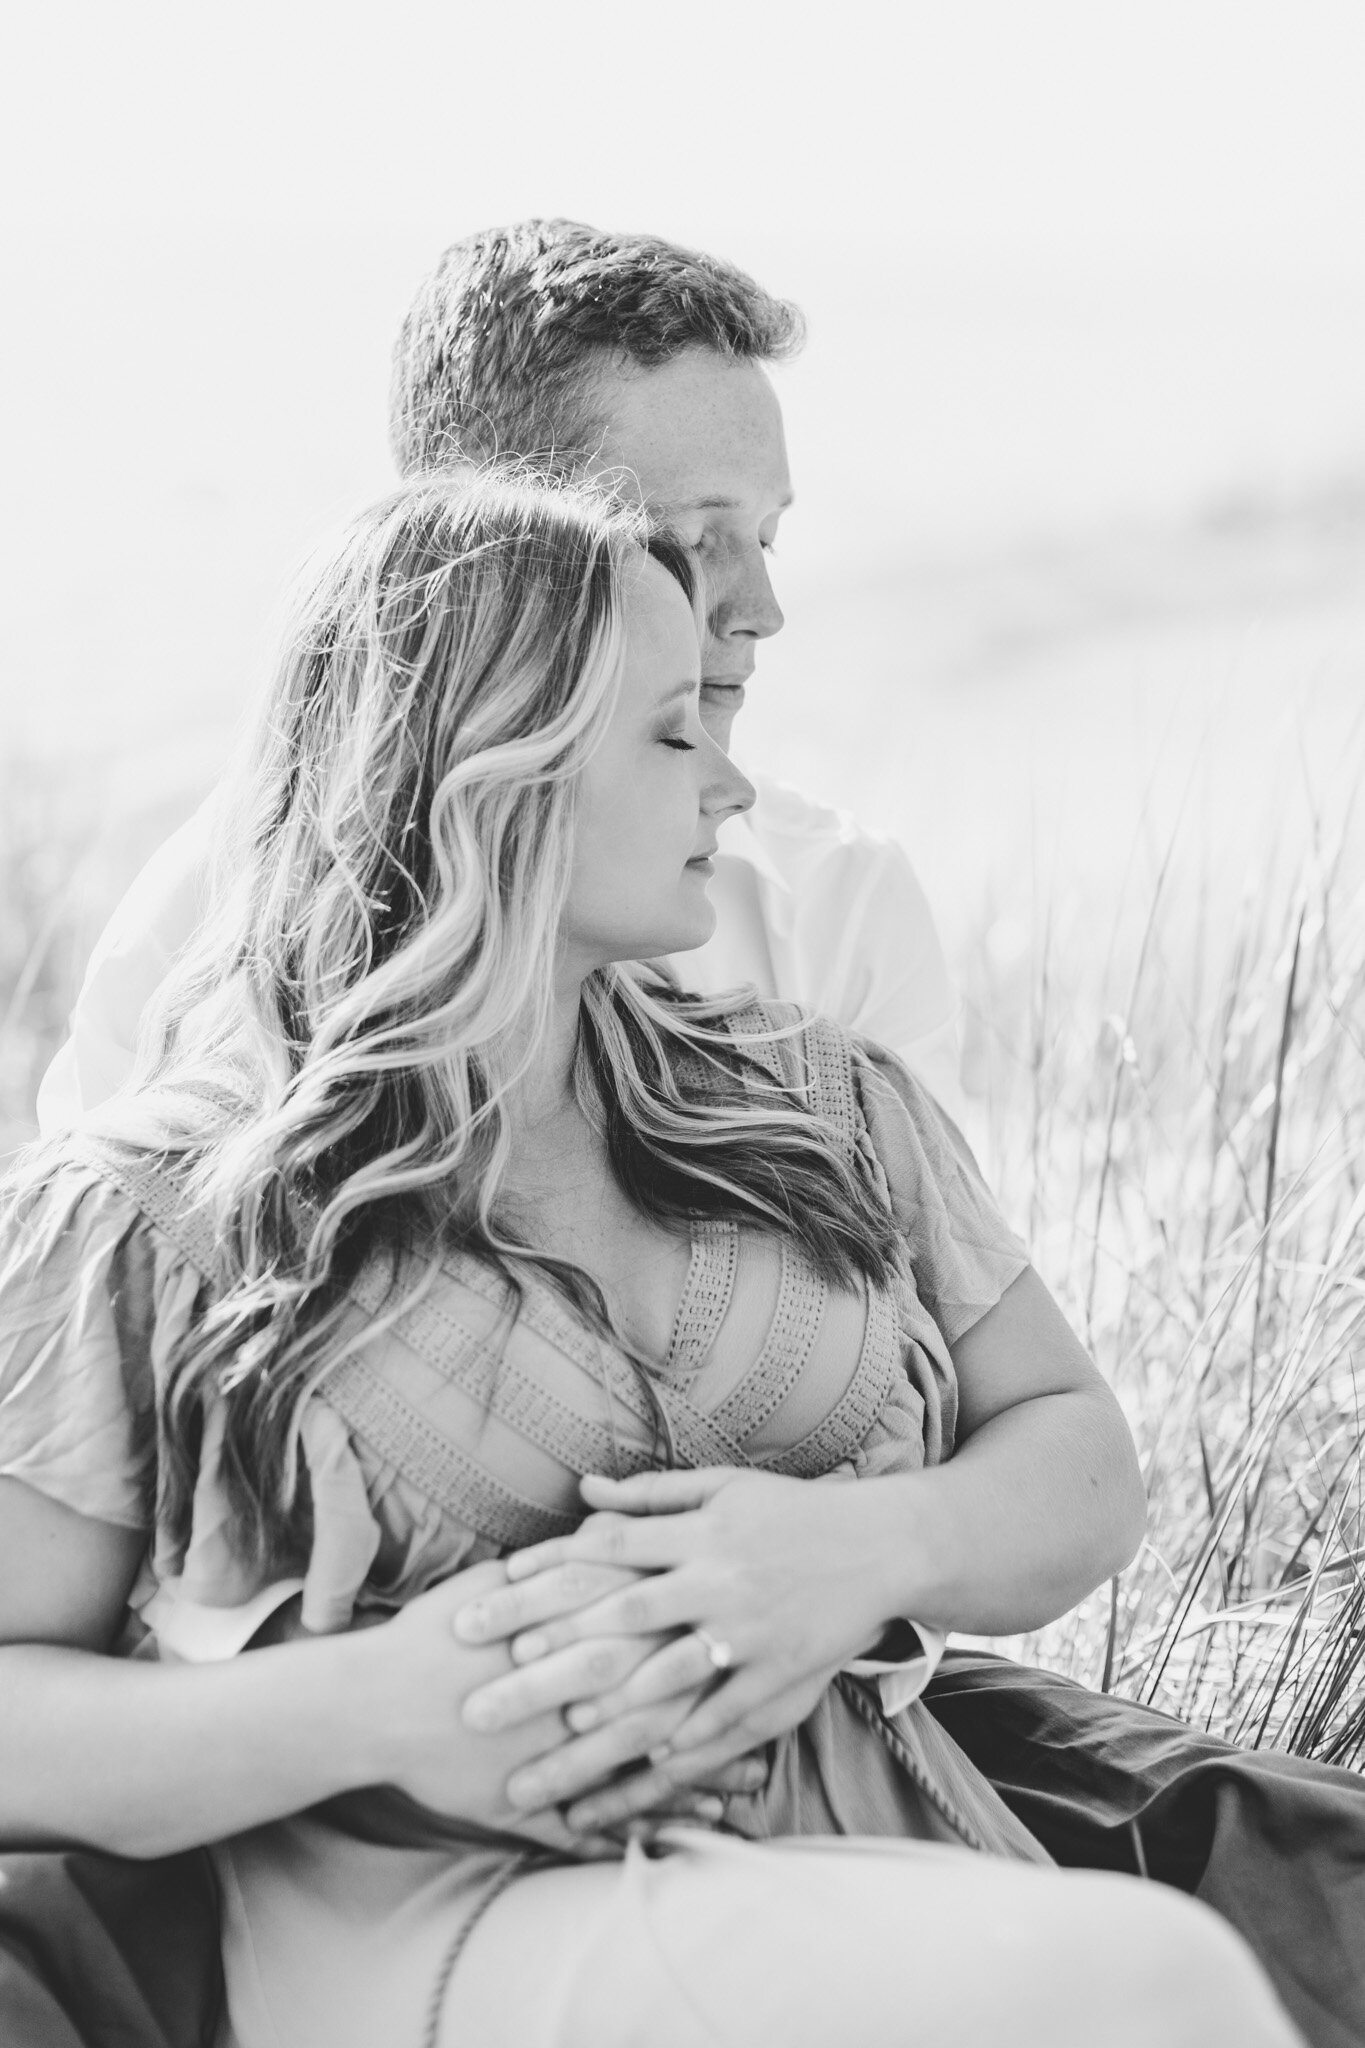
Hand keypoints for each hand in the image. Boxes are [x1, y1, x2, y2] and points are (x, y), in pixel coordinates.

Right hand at [355, 1558, 754, 1846]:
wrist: (373, 1700)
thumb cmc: (438, 1634)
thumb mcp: (506, 1584)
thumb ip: (569, 1561)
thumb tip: (613, 1526)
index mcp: (571, 1631)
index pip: (660, 1628)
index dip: (713, 1629)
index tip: (760, 1630)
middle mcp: (572, 1690)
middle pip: (668, 1693)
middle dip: (727, 1699)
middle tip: (786, 1704)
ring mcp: (557, 1751)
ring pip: (647, 1760)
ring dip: (706, 1767)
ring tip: (759, 1775)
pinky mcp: (537, 1796)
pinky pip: (608, 1812)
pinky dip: (654, 1815)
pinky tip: (694, 1822)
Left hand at [456, 1467, 896, 1801]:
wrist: (882, 1546)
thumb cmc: (791, 1512)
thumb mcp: (722, 1489)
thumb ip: (648, 1496)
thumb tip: (577, 1494)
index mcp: (700, 1534)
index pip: (606, 1554)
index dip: (544, 1577)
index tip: (485, 1603)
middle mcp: (718, 1585)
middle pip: (614, 1627)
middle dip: (542, 1665)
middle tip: (475, 1702)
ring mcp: (749, 1638)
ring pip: (661, 1691)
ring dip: (598, 1728)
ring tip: (541, 1760)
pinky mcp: (779, 1680)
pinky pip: (720, 1726)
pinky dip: (676, 1755)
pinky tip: (630, 1780)